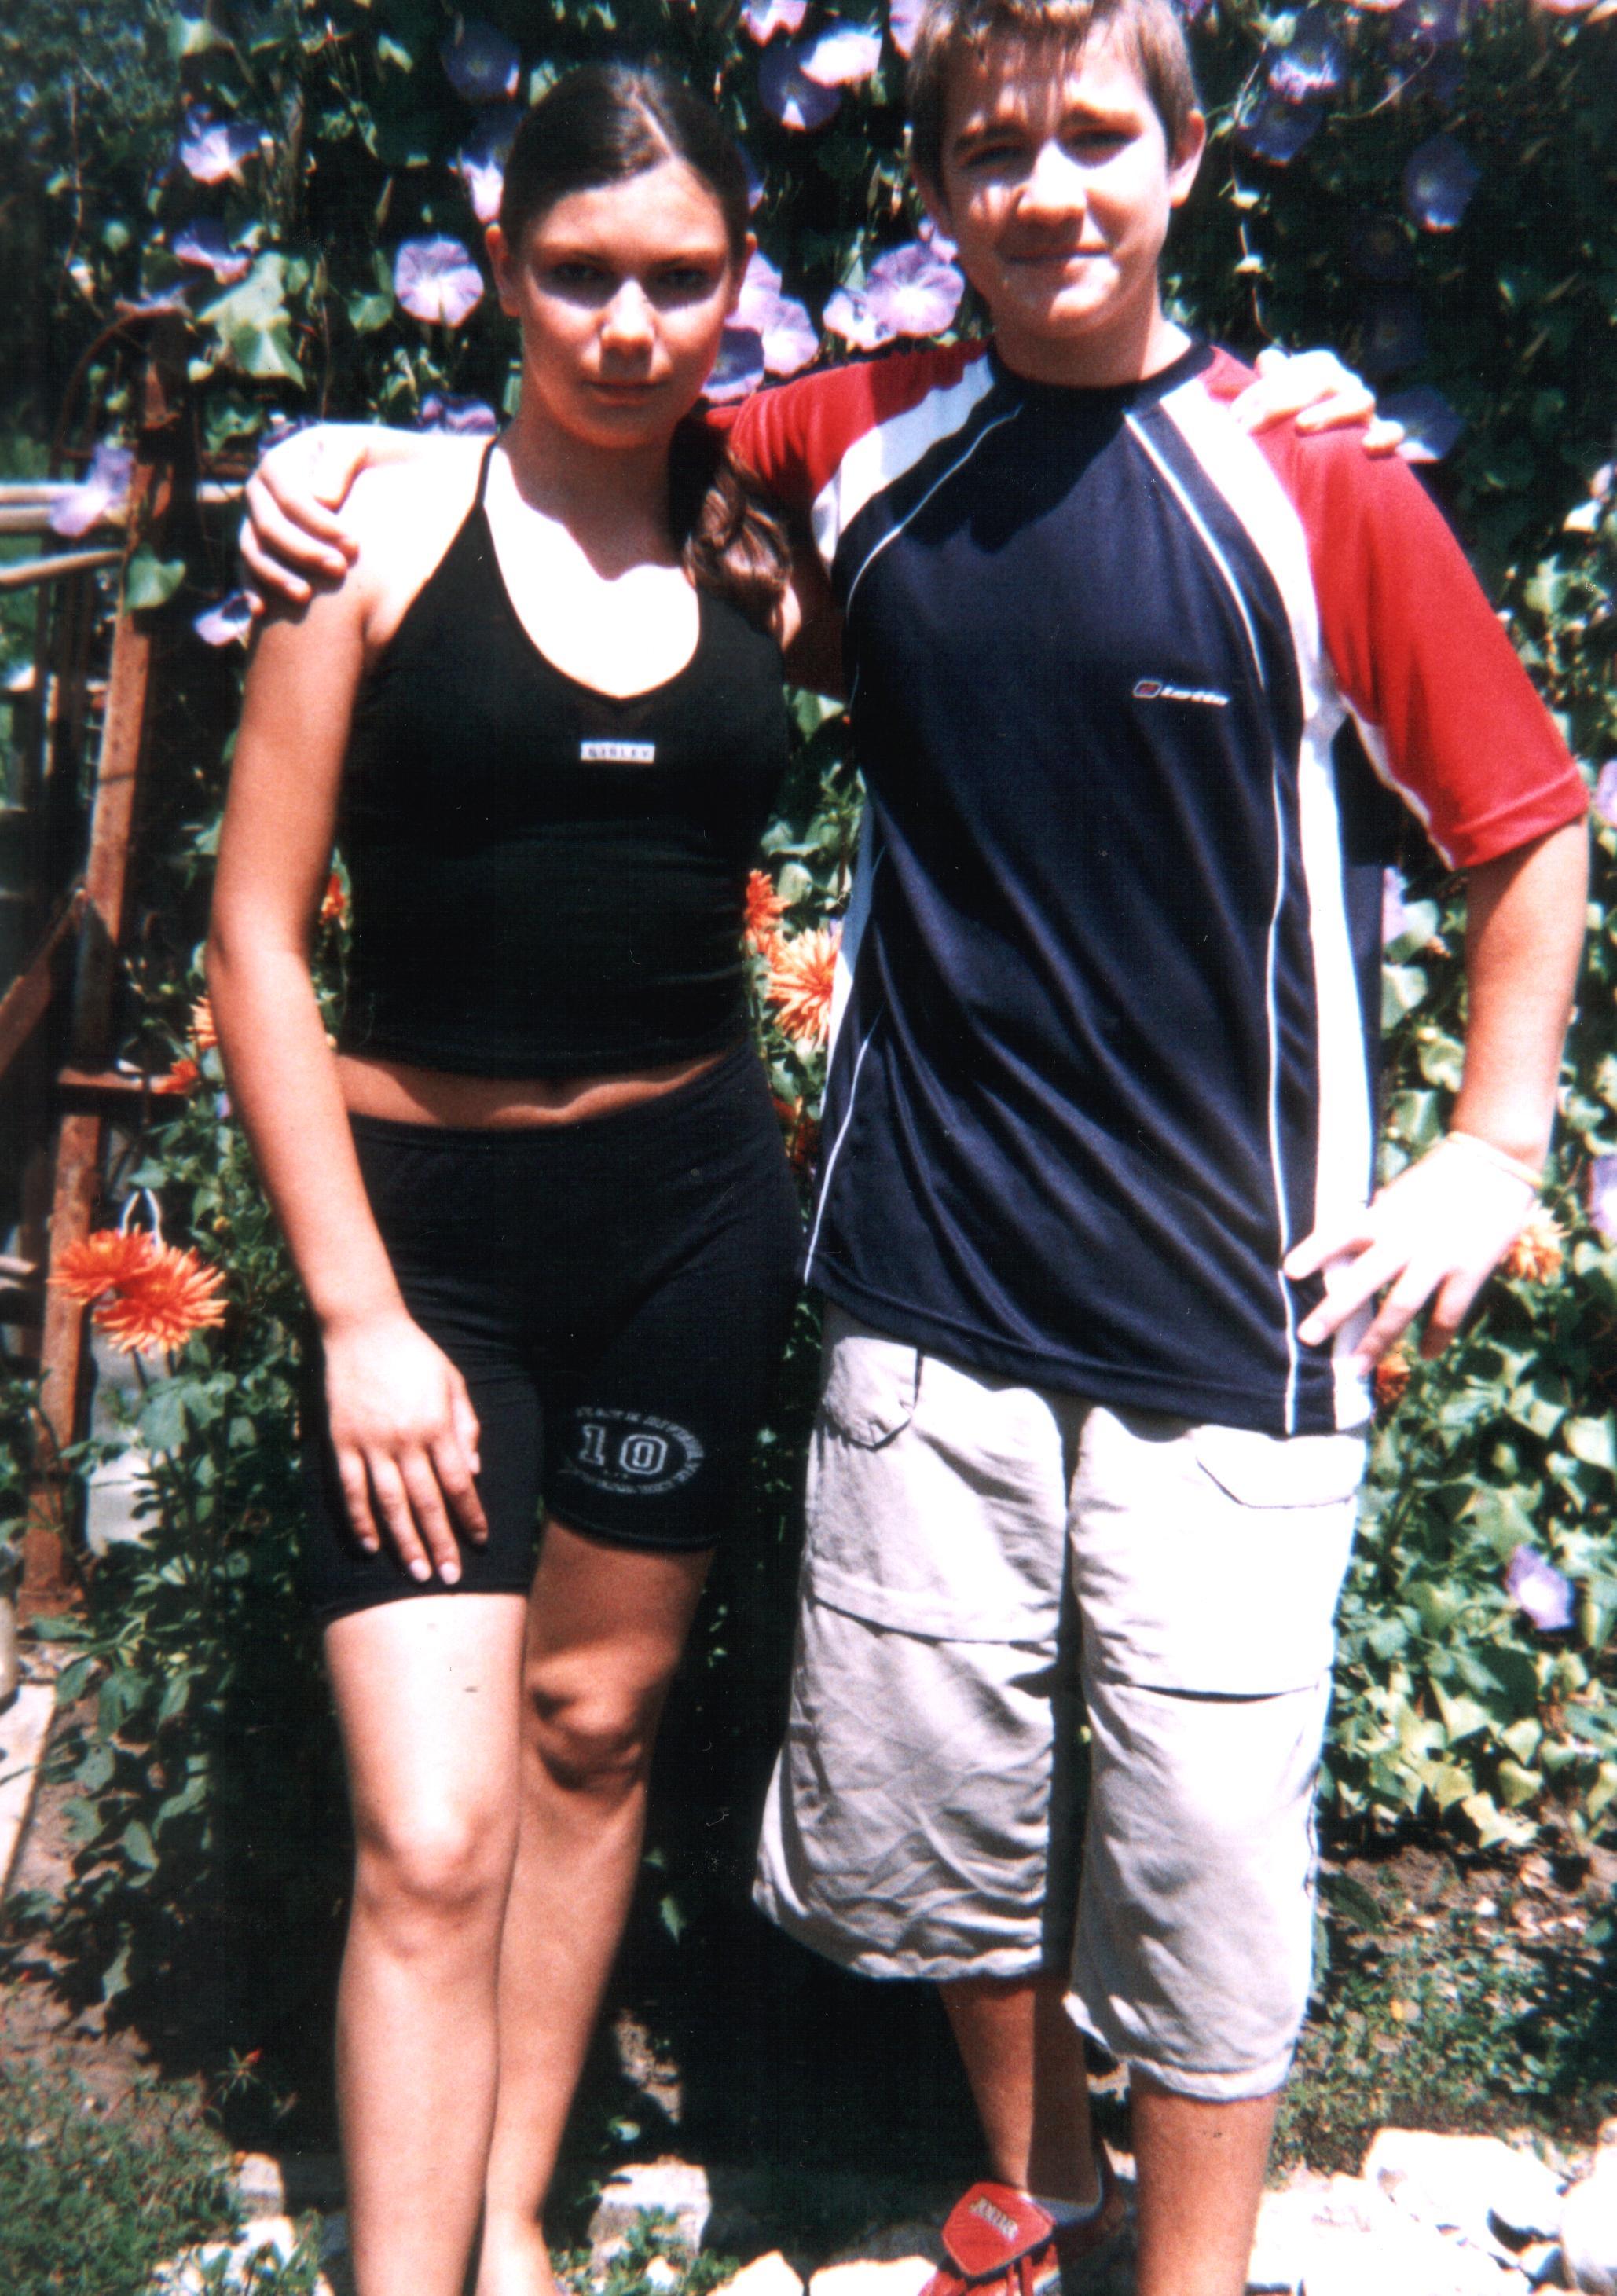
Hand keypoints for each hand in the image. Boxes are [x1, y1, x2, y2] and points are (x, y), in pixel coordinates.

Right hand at [238, 425, 380, 606]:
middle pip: (270, 527)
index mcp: (277, 464)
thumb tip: (322, 499)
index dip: (320, 524)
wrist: (357, 475)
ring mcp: (253, 521)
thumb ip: (339, 465)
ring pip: (253, 551)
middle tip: (340, 570)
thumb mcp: (354, 449)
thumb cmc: (359, 461)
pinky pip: (247, 570)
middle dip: (304, 552)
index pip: (292, 498)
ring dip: (277, 576)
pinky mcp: (257, 547)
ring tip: (305, 597)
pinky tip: (260, 612)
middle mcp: (258, 493)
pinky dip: (252, 590)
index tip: (354, 545)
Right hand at [322, 1310, 487, 1581]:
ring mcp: (370, 1444)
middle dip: (442, 1543)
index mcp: (437, 1426)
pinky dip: (360, 1521)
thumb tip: (474, 1472)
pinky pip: (350, 1491)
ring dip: (405, 1543)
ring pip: (390, 1505)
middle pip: (428, 1503)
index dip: (471, 1516)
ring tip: (418, 1573)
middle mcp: (406, 1440)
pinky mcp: (341, 1442)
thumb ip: (465, 1427)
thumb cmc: (415, 1354)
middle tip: (450, 1578)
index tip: (480, 1542)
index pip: (459, 1484)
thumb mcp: (453, 1382)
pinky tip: (371, 1545)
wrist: (364, 1326)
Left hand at [1232, 346, 1405, 456]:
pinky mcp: (1380, 436)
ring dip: (1330, 411)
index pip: (1297, 368)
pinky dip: (1384, 436)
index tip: (1236, 416)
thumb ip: (1273, 379)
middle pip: (1324, 378)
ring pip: (1360, 399)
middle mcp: (1345, 384)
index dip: (1265, 388)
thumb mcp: (1280, 400)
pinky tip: (1366, 446)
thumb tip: (1267, 357)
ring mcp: (1365, 410)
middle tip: (1253, 426)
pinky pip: (1392, 432)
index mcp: (1321, 369)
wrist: (1332, 458)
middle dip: (1284, 399)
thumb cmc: (1295, 423)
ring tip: (1302, 426)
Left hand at [1284, 1137, 1538, 1367]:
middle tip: (1307, 1337)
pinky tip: (1424, 1355)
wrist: (1496, 1160)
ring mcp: (1438, 1257)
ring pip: (1400, 1307)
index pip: (1342, 1233)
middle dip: (1333, 1312)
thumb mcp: (1401, 1191)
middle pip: (1363, 1281)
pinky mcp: (1470, 1271)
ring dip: (1376, 1341)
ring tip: (1355, 1368)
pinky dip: (1436, 1337)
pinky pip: (1448, 1313)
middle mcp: (1406, 1239)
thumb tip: (1352, 1239)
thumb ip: (1379, 1219)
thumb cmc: (1443, 1174)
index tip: (1290, 1271)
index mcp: (1386, 1215)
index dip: (1316, 1251)